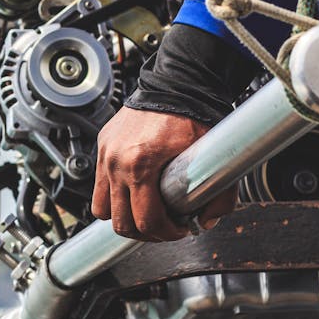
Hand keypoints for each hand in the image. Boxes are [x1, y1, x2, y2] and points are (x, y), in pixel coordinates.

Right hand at [91, 106, 236, 240]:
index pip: (146, 221)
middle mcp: (116, 161)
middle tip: (163, 226)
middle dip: (145, 232)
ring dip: (124, 217)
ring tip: (145, 212)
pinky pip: (100, 186)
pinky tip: (136, 192)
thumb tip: (207, 220)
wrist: (177, 84)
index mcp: (140, 164)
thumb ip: (218, 195)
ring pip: (103, 209)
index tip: (179, 229)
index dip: (166, 234)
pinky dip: (115, 196)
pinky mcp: (103, 147)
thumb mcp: (209, 157)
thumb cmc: (192, 115)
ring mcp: (105, 154)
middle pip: (121, 223)